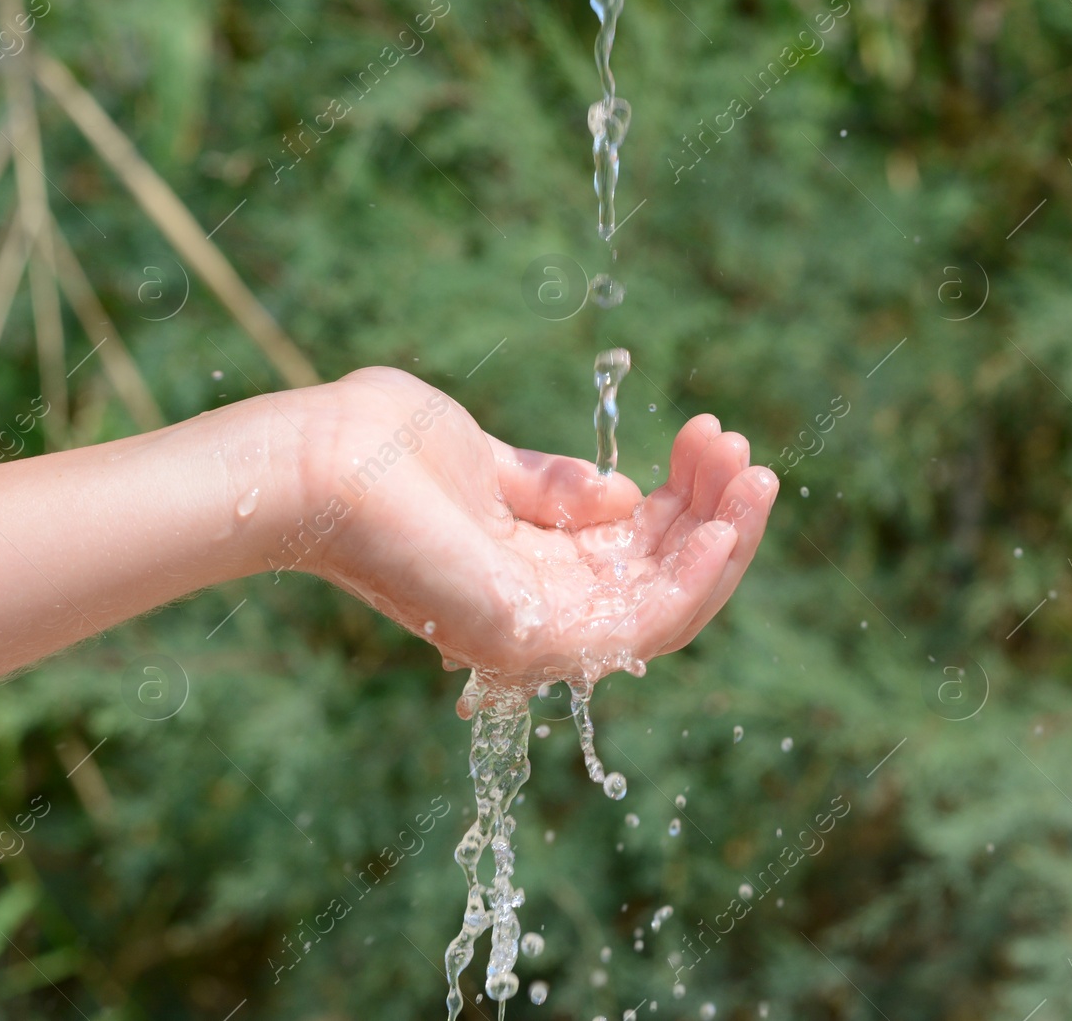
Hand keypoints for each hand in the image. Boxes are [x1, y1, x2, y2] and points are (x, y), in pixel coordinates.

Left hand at [300, 368, 777, 694]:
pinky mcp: (535, 637)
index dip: (685, 499)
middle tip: (739, 446)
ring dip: (724, 540)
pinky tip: (728, 522)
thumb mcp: (486, 459)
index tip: (708, 435)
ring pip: (668, 605)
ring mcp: (539, 631)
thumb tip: (620, 497)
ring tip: (754, 473)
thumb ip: (550, 485)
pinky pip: (646, 624)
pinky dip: (697, 577)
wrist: (317, 461)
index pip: (636, 554)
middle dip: (714, 511)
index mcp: (531, 568)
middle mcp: (542, 609)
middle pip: (661, 578)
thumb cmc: (379, 449)